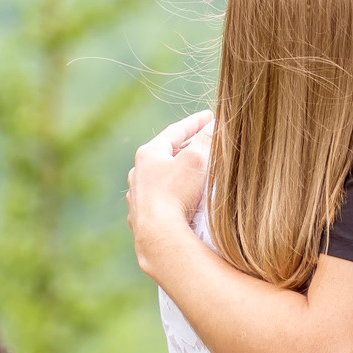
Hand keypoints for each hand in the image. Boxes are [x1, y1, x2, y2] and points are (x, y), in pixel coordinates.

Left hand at [126, 110, 213, 277]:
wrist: (158, 235)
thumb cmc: (176, 193)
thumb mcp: (197, 159)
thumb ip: (206, 140)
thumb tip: (215, 125)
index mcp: (149, 154)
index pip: (175, 131)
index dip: (195, 123)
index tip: (210, 117)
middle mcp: (138, 173)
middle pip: (166, 155)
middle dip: (186, 148)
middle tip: (204, 143)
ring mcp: (137, 197)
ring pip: (160, 179)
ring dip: (176, 174)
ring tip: (192, 174)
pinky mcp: (140, 219)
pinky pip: (158, 202)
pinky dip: (171, 197)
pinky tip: (179, 202)